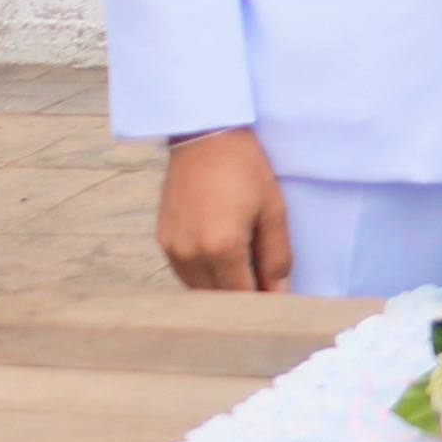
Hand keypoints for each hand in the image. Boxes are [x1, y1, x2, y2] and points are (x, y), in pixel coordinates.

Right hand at [160, 128, 291, 291]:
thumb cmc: (246, 169)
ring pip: (198, 289)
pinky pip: (185, 273)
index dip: (261, 303)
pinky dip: (204, 274)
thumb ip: (277, 256)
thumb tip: (279, 293)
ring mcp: (171, 249)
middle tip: (265, 286)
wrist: (205, 138)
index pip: (241, 297)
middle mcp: (190, 254)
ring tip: (246, 268)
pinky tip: (223, 257)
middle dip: (242, 297)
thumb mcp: (273, 210)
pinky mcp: (162, 241)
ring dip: (221, 287)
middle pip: (218, 298)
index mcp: (221, 247)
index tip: (277, 303)